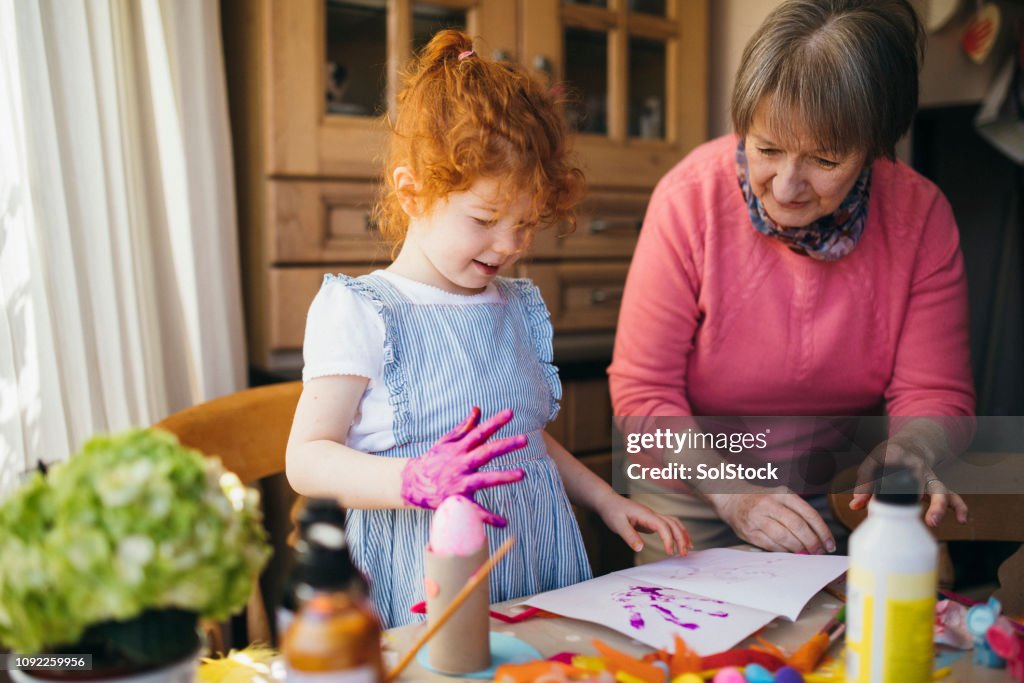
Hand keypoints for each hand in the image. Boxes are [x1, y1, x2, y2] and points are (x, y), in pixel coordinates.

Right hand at [401, 407, 526, 526]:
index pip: (480, 432)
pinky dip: (489, 517)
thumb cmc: (433, 460)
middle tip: (524, 439)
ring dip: (503, 476)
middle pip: (486, 452)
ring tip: (522, 474)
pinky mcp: (458, 499)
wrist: (412, 483)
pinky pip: (475, 509)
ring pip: (484, 478)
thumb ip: (464, 427)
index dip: (495, 422)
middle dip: (505, 445)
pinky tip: (504, 522)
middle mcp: (461, 463)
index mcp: (460, 448)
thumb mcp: (446, 441)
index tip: (510, 413)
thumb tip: (477, 409)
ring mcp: (460, 481)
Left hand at [596, 492, 691, 556]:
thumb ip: (629, 536)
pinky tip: (678, 541)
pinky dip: (677, 532)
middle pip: (673, 524)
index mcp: (645, 514)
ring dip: (682, 534)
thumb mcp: (617, 525)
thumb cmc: (612, 512)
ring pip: (674, 522)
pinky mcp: (651, 520)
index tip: (670, 553)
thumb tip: (640, 548)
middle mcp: (652, 514)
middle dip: (681, 538)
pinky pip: (669, 525)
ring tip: (688, 548)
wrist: (608, 502)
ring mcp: (653, 516)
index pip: (663, 526)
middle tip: (683, 554)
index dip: (668, 539)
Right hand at [707, 486, 835, 553]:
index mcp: (782, 493)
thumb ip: (798, 512)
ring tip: (806, 554)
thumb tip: (819, 538)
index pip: (808, 513)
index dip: (822, 531)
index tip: (830, 544)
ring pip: (784, 538)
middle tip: (819, 552)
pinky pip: (771, 545)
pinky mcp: (749, 531)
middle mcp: (769, 504)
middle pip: (797, 526)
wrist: (731, 498)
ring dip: (799, 550)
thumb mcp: (781, 496)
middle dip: (812, 543)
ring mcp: (757, 518)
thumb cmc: (762, 499)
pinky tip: (791, 553)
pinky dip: (784, 551)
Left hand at [849, 436, 968, 526]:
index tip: (876, 504)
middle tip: (923, 518)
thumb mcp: (873, 462)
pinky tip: (963, 520)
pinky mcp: (937, 486)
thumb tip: (855, 505)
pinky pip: (952, 496)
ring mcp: (930, 477)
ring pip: (942, 490)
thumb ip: (864, 483)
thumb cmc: (888, 456)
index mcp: (899, 456)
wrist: (911, 444)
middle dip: (923, 500)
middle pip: (922, 483)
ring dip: (941, 506)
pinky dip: (959, 507)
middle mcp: (918, 467)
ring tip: (934, 522)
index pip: (892, 473)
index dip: (884, 488)